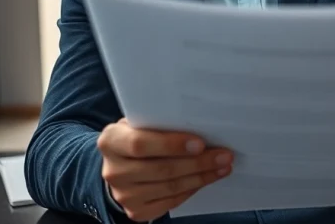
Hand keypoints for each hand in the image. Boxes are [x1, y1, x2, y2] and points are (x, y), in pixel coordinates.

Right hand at [97, 118, 231, 221]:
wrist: (119, 165)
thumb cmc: (136, 136)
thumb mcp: (139, 123)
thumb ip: (159, 123)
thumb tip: (200, 123)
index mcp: (111, 141)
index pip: (140, 144)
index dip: (171, 144)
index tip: (200, 143)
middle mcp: (113, 171)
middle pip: (161, 169)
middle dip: (197, 163)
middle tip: (224, 155)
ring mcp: (124, 195)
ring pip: (170, 188)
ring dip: (201, 177)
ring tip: (222, 167)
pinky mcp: (136, 211)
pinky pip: (170, 202)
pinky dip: (192, 189)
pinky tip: (206, 179)